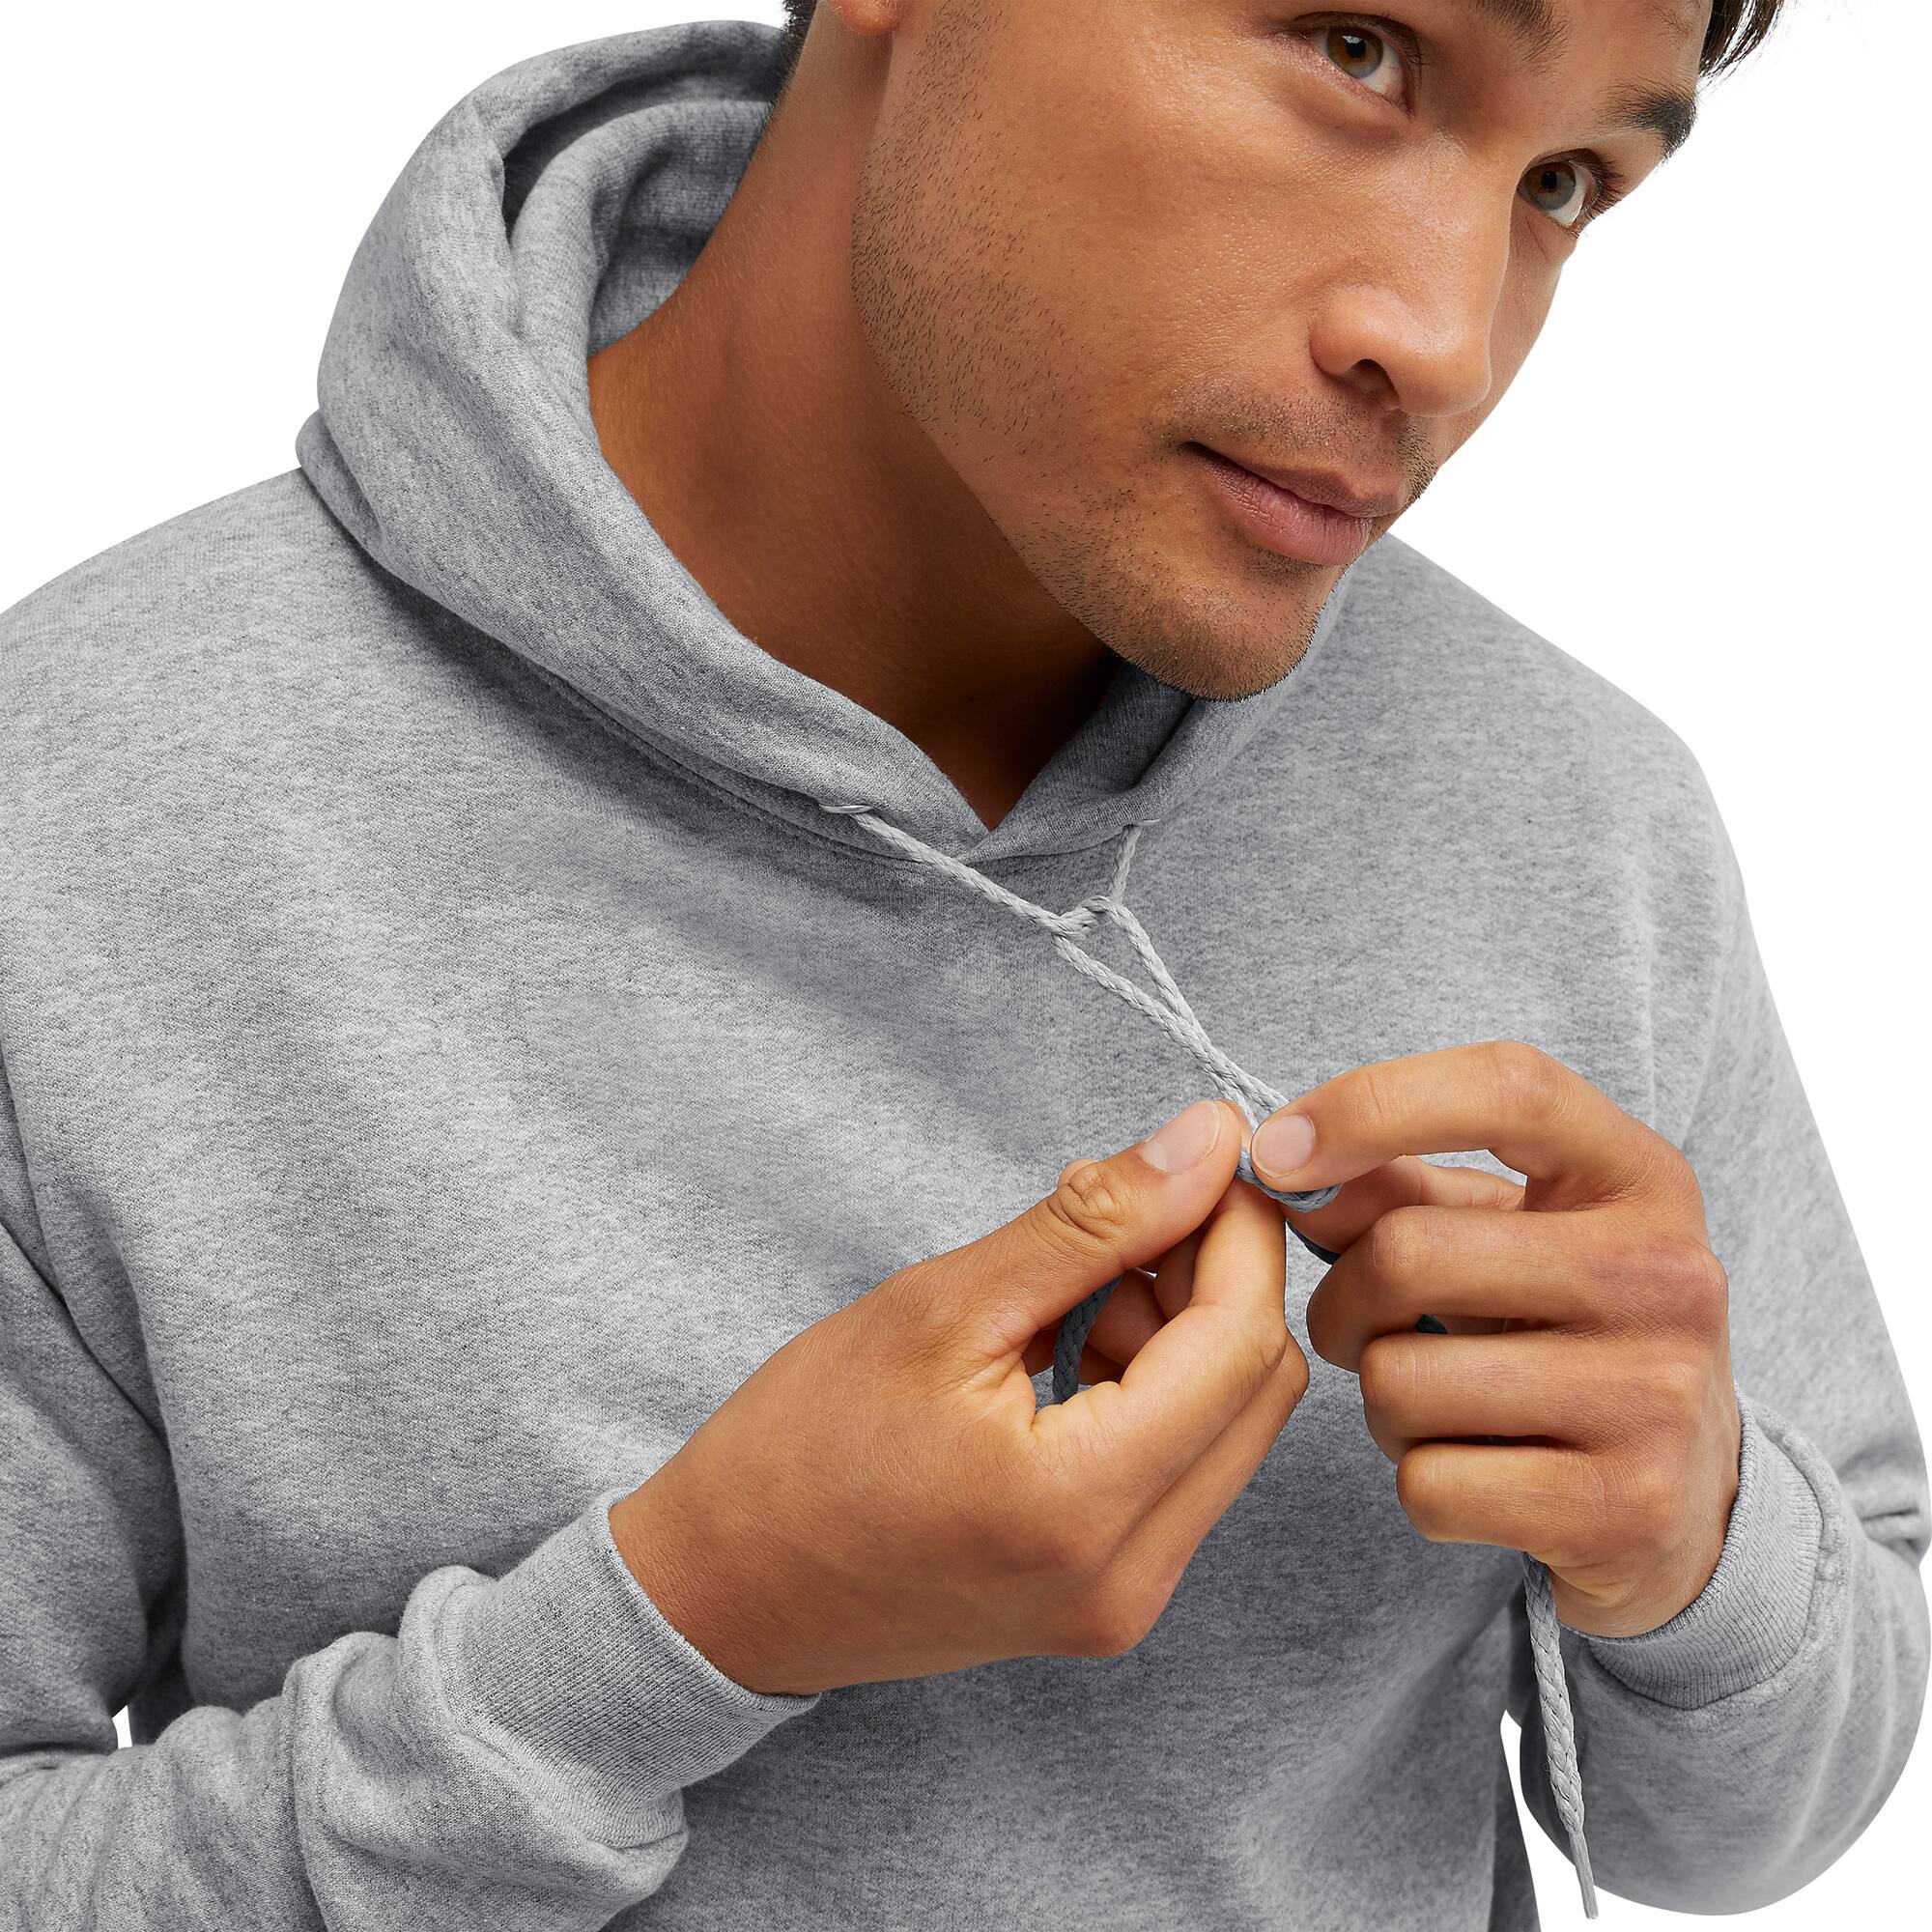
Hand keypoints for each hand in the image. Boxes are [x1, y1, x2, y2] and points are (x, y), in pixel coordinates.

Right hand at [609, 1096, 1309, 1694]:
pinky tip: (1067, 1348)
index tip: (1211, 1154)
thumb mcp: (941, 1307)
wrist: (724, 1593)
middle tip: (1130, 1213)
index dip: (1240, 1232)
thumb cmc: (801, 1448)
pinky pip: (1181, 1470)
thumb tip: (1205, 1142)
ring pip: (1228, 1428)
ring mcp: (1124, 1602)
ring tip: (1064, 1291)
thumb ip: (1091, 1223)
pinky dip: (1152, 1390)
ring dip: (1179, 1335)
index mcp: (1080, 1506)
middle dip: (1216, 1279)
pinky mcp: (1108, 1600)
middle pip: (1257, 1390)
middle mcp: (1128, 1577)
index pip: (1237, 1344)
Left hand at [1245, 1039, 1741, 1639]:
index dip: (1371, 1104)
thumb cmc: (1559, 1327)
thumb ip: (1394, 1187)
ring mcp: (1660, 1396)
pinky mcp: (1629, 1508)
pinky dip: (1419, 1482)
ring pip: (1399, 1383)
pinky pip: (1429, 1485)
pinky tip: (1475, 1471)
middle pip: (1408, 1254)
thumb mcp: (1504, 1232)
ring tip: (1438, 1402)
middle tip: (1357, 1324)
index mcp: (1641, 1175)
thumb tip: (1283, 1173)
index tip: (1274, 1150)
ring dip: (1380, 1400)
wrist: (1686, 1491)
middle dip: (1342, 1298)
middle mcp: (1671, 1274)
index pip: (1507, 1088)